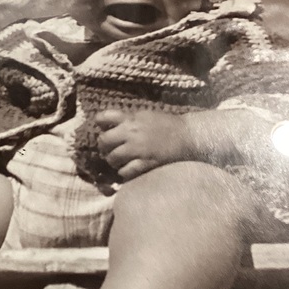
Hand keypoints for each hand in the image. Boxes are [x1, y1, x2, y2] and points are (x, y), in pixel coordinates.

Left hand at [96, 108, 272, 180]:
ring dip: (113, 161)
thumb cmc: (168, 125)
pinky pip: (125, 172)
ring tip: (121, 161)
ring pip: (112, 158)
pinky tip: (130, 170)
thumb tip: (107, 123)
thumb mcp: (146, 115)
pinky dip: (124, 172)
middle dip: (104, 147)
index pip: (104, 117)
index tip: (101, 129)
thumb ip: (128, 119)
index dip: (98, 123)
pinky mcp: (146, 164)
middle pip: (104, 141)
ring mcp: (138, 149)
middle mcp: (132, 133)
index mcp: (132, 118)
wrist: (189, 136)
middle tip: (109, 150)